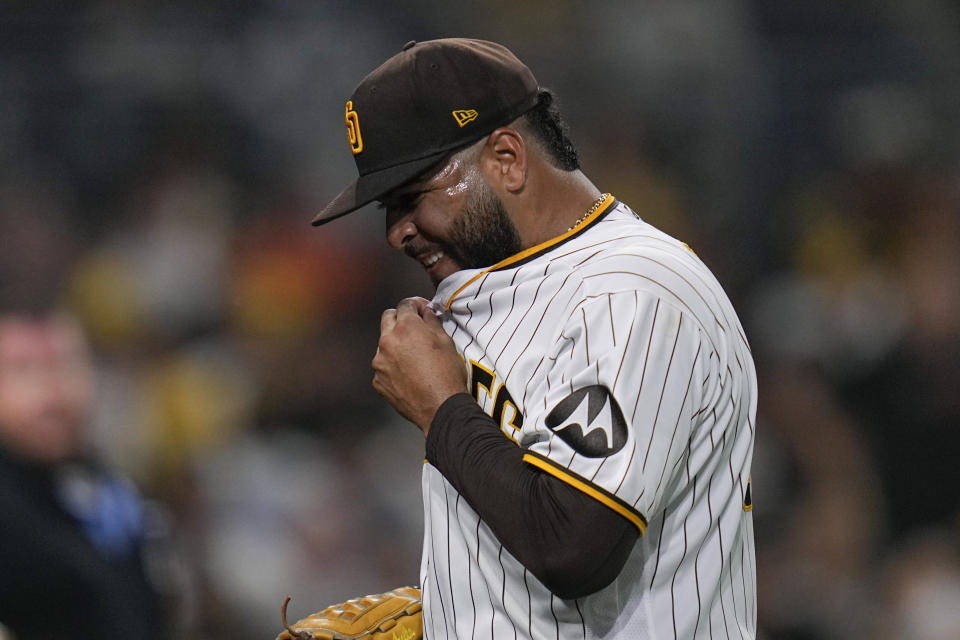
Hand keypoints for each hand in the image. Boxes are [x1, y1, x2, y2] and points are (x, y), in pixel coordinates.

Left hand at [372, 297, 466, 433]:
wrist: (440, 408)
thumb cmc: (448, 376)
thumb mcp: (446, 342)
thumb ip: (432, 322)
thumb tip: (427, 312)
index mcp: (406, 328)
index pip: (405, 304)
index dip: (416, 305)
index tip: (422, 311)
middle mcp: (388, 341)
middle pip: (388, 317)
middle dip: (401, 319)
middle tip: (415, 328)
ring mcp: (380, 362)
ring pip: (384, 343)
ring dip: (396, 344)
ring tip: (414, 357)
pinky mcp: (378, 380)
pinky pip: (383, 365)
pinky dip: (393, 366)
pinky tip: (409, 374)